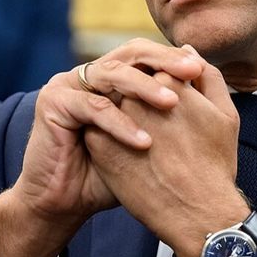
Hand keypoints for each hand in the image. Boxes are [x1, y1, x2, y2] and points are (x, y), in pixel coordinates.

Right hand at [0, 39, 203, 256]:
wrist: (64, 202)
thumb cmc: (109, 174)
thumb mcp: (147, 139)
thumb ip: (170, 109)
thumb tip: (203, 74)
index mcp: (108, 78)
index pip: (143, 55)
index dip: (171, 59)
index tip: (201, 71)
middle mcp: (88, 75)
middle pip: (127, 54)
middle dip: (162, 61)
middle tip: (190, 72)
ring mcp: (67, 84)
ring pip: (111, 74)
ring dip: (143, 87)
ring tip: (172, 104)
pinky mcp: (53, 102)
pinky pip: (92, 106)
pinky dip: (119, 123)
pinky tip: (144, 141)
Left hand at [83, 58, 248, 256]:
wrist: (195, 214)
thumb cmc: (214, 165)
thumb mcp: (225, 115)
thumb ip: (208, 77)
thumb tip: (187, 50)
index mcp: (168, 84)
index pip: (155, 73)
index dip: (162, 93)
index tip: (169, 113)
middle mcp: (136, 97)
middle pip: (130, 87)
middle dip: (139, 102)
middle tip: (156, 132)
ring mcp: (113, 121)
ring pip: (111, 105)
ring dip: (121, 117)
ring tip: (142, 143)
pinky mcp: (97, 144)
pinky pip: (97, 129)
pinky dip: (108, 137)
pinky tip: (125, 155)